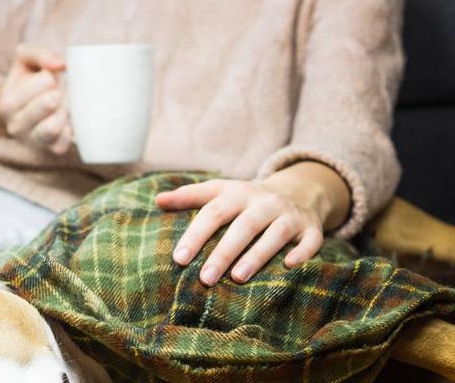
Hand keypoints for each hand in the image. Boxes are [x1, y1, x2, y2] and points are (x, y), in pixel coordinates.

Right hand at [0, 44, 71, 154]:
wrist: (27, 112)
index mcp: (6, 103)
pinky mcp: (51, 149)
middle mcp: (15, 126)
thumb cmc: (29, 83)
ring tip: (62, 106)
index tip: (48, 79)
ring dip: (64, 112)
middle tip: (57, 93)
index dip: (51, 77)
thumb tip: (60, 65)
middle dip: (59, 92)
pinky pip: (63, 143)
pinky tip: (66, 122)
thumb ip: (39, 54)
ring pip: (53, 126)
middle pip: (49, 102)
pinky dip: (69, 131)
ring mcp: (32, 140)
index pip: (43, 82)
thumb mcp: (26, 62)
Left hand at [155, 166, 343, 285]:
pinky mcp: (312, 228)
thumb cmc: (246, 200)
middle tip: (205, 278)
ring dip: (257, 255)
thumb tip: (158, 200)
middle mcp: (264, 202)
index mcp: (238, 193)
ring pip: (275, 234)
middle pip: (243, 226)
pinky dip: (302, 253)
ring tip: (238, 278)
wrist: (297, 192)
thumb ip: (189, 196)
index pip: (213, 212)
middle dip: (224, 252)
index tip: (179, 259)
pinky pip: (311, 241)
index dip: (196, 234)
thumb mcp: (220, 192)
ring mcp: (290, 215)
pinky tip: (289, 267)